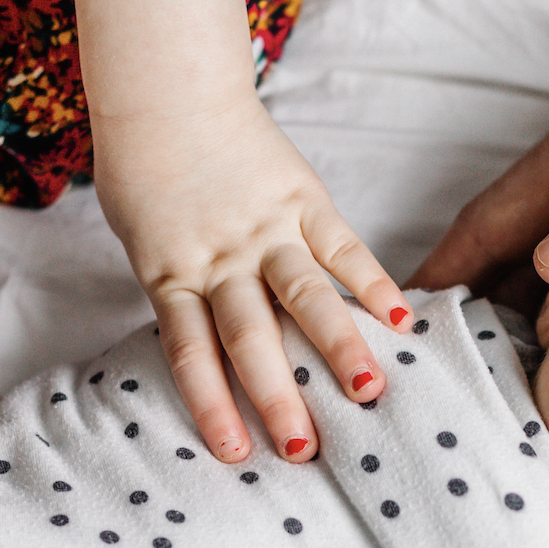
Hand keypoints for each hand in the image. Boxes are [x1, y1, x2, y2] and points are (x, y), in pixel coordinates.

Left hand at [94, 94, 409, 461]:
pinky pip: (340, 246)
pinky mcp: (301, 199)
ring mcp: (265, 230)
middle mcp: (221, 259)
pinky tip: (401, 317)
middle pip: (251, 335)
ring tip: (369, 391)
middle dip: (278, 394)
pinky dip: (372, 280)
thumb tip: (214, 358)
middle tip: (303, 447)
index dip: (212, 405)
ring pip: (304, 295)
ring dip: (338, 345)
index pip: (191, 352)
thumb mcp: (148, 245)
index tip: (235, 453)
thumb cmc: (147, 177)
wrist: (166, 94)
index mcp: (173, 276)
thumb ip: (184, 297)